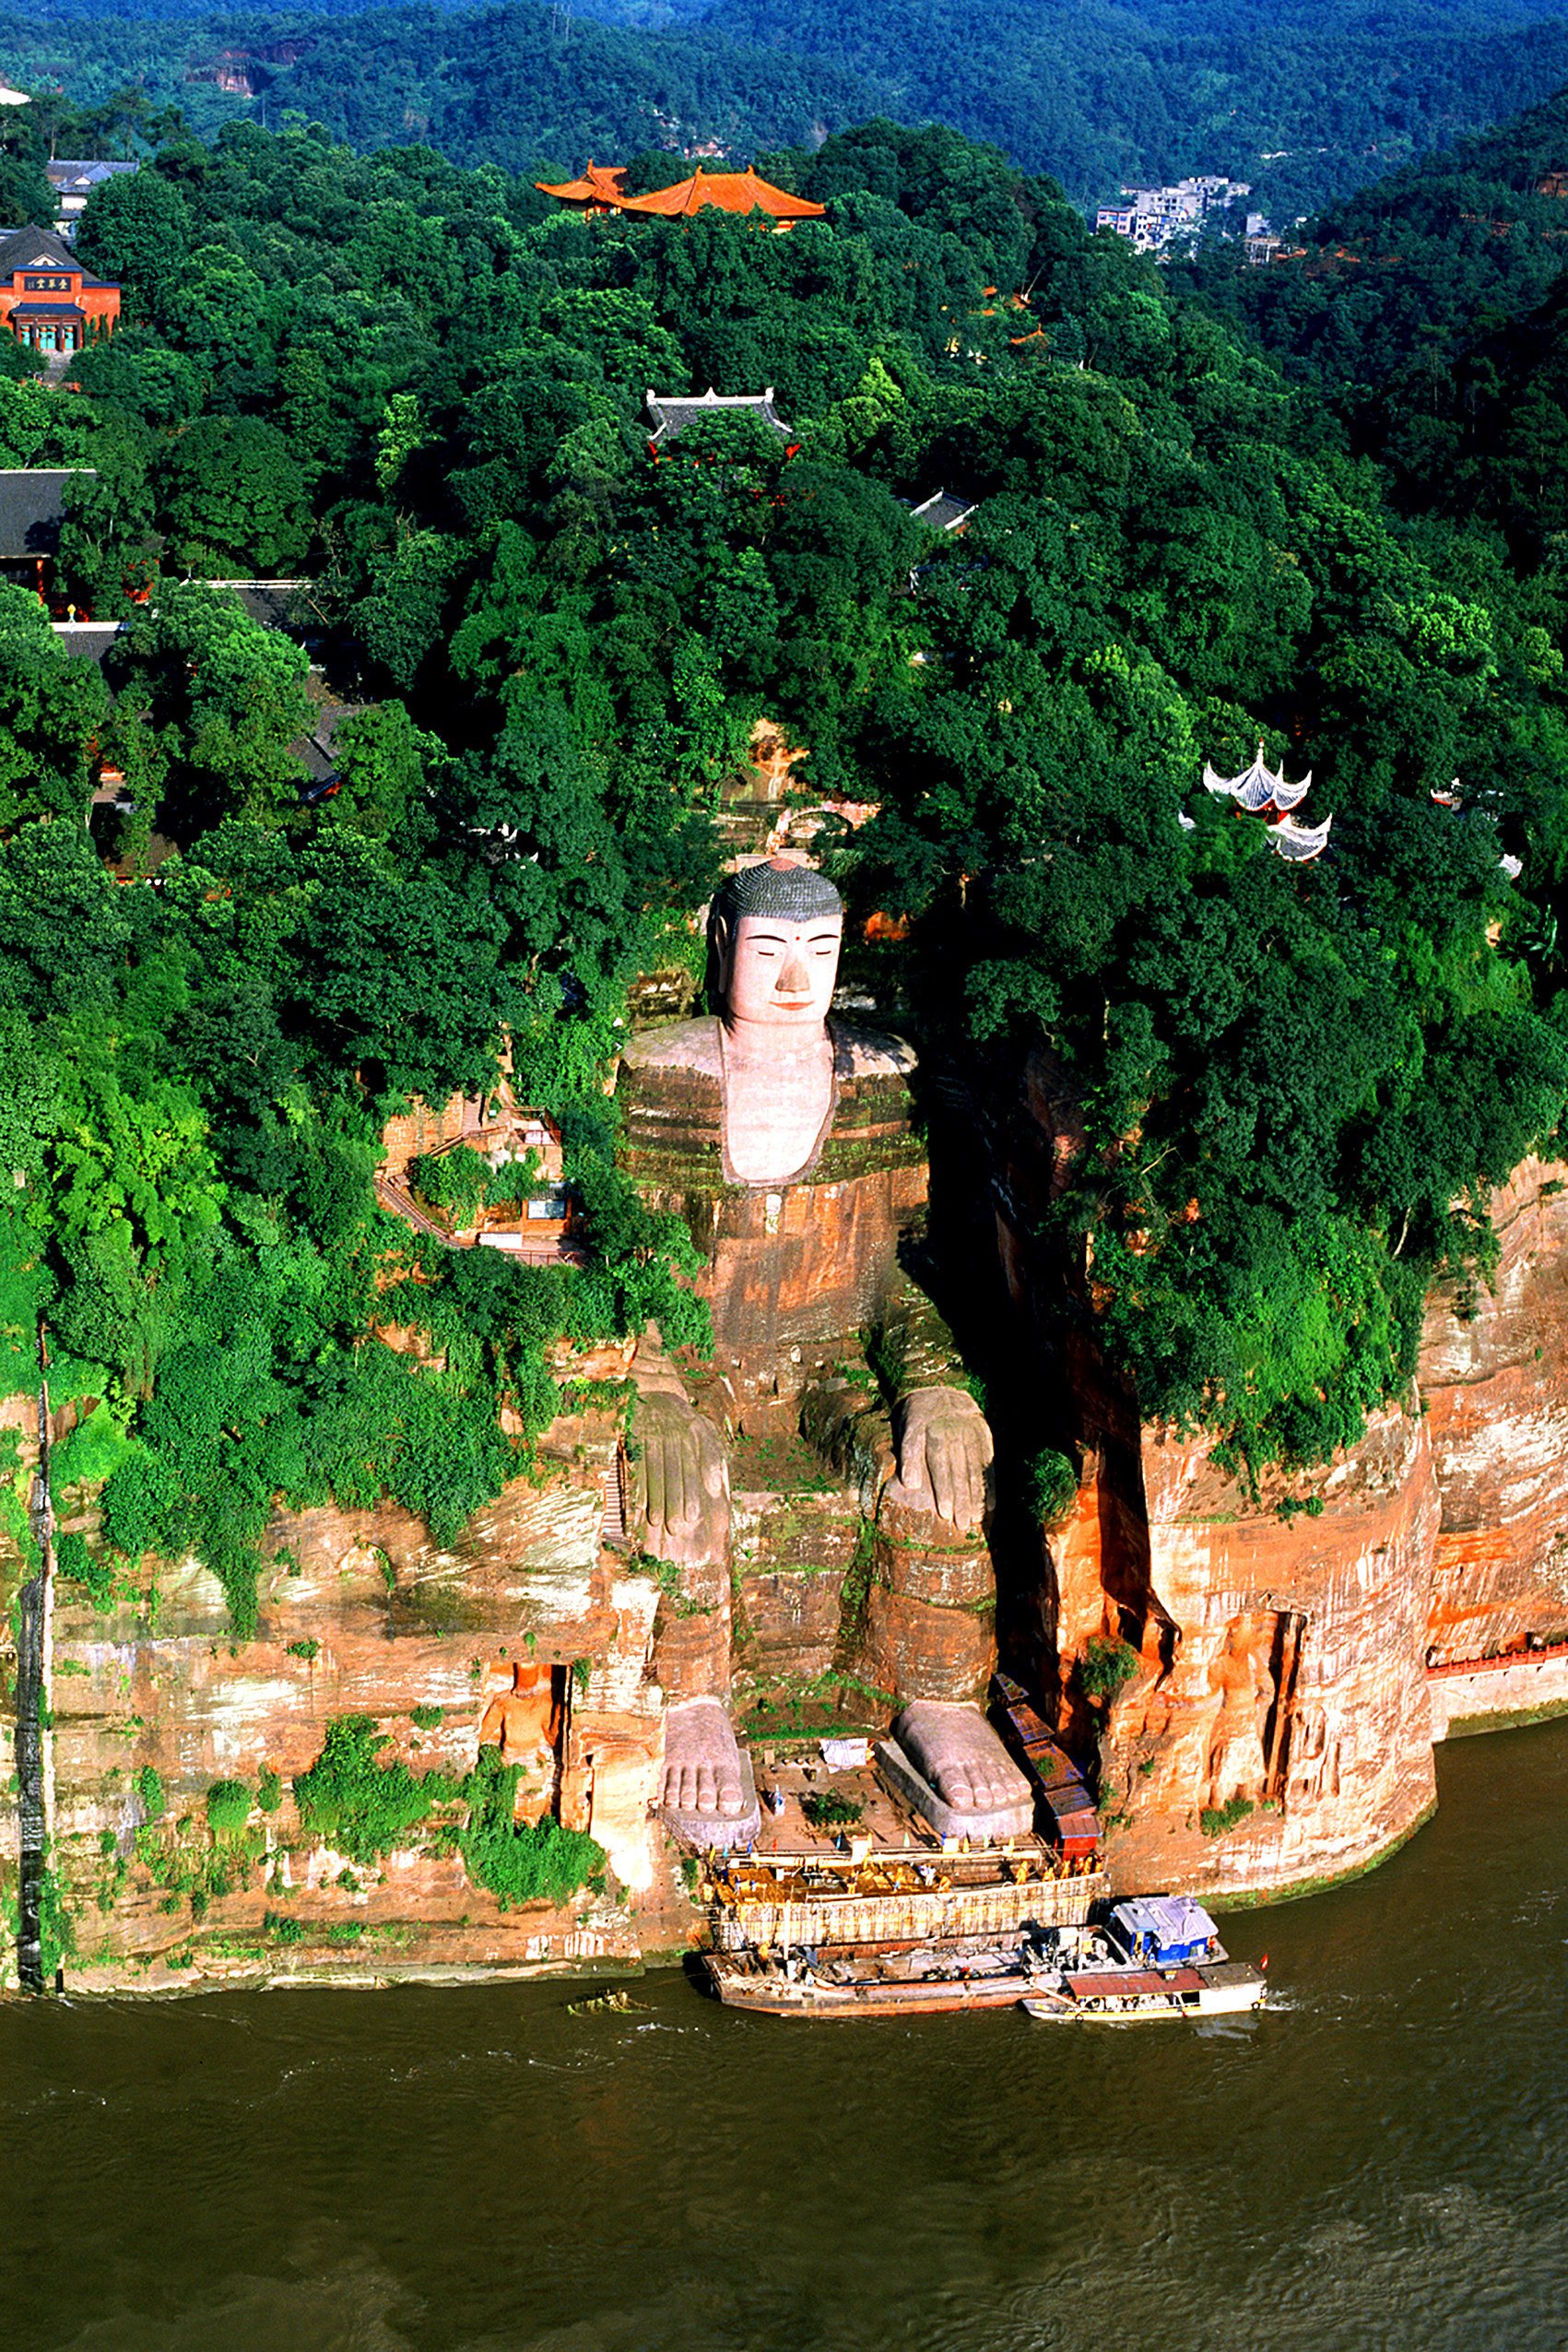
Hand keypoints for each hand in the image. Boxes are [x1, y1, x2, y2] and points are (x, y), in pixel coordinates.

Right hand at [631, 1389, 729, 1567]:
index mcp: (690, 1433)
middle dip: (675, 1501)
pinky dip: (638, 1484)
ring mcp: (651, 1432)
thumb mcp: (701, 1429)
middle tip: (676, 1527)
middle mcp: (671, 1432)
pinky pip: (636, 1463)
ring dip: (655, 1497)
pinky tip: (639, 1503)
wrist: (650, 1388)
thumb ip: (711, 1457)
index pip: (691, 1467)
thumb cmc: (680, 1419)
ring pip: (654, 1470)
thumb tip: (717, 1487)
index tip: (693, 1517)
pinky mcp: (632, 1433)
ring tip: (656, 1521)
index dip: (692, 1493)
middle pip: (673, 1472)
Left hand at [891, 1387, 992, 1529]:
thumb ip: (908, 1456)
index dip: (942, 1489)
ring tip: (978, 1519)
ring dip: (977, 1496)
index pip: (939, 1464)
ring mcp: (971, 1432)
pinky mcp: (985, 1435)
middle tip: (963, 1524)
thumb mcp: (905, 1430)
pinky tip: (992, 1505)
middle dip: (961, 1499)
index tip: (944, 1512)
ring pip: (975, 1469)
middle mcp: (953, 1431)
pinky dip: (991, 1485)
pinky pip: (989, 1463)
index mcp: (930, 1430)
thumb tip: (910, 1485)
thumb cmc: (917, 1420)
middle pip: (959, 1470)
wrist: (939, 1391)